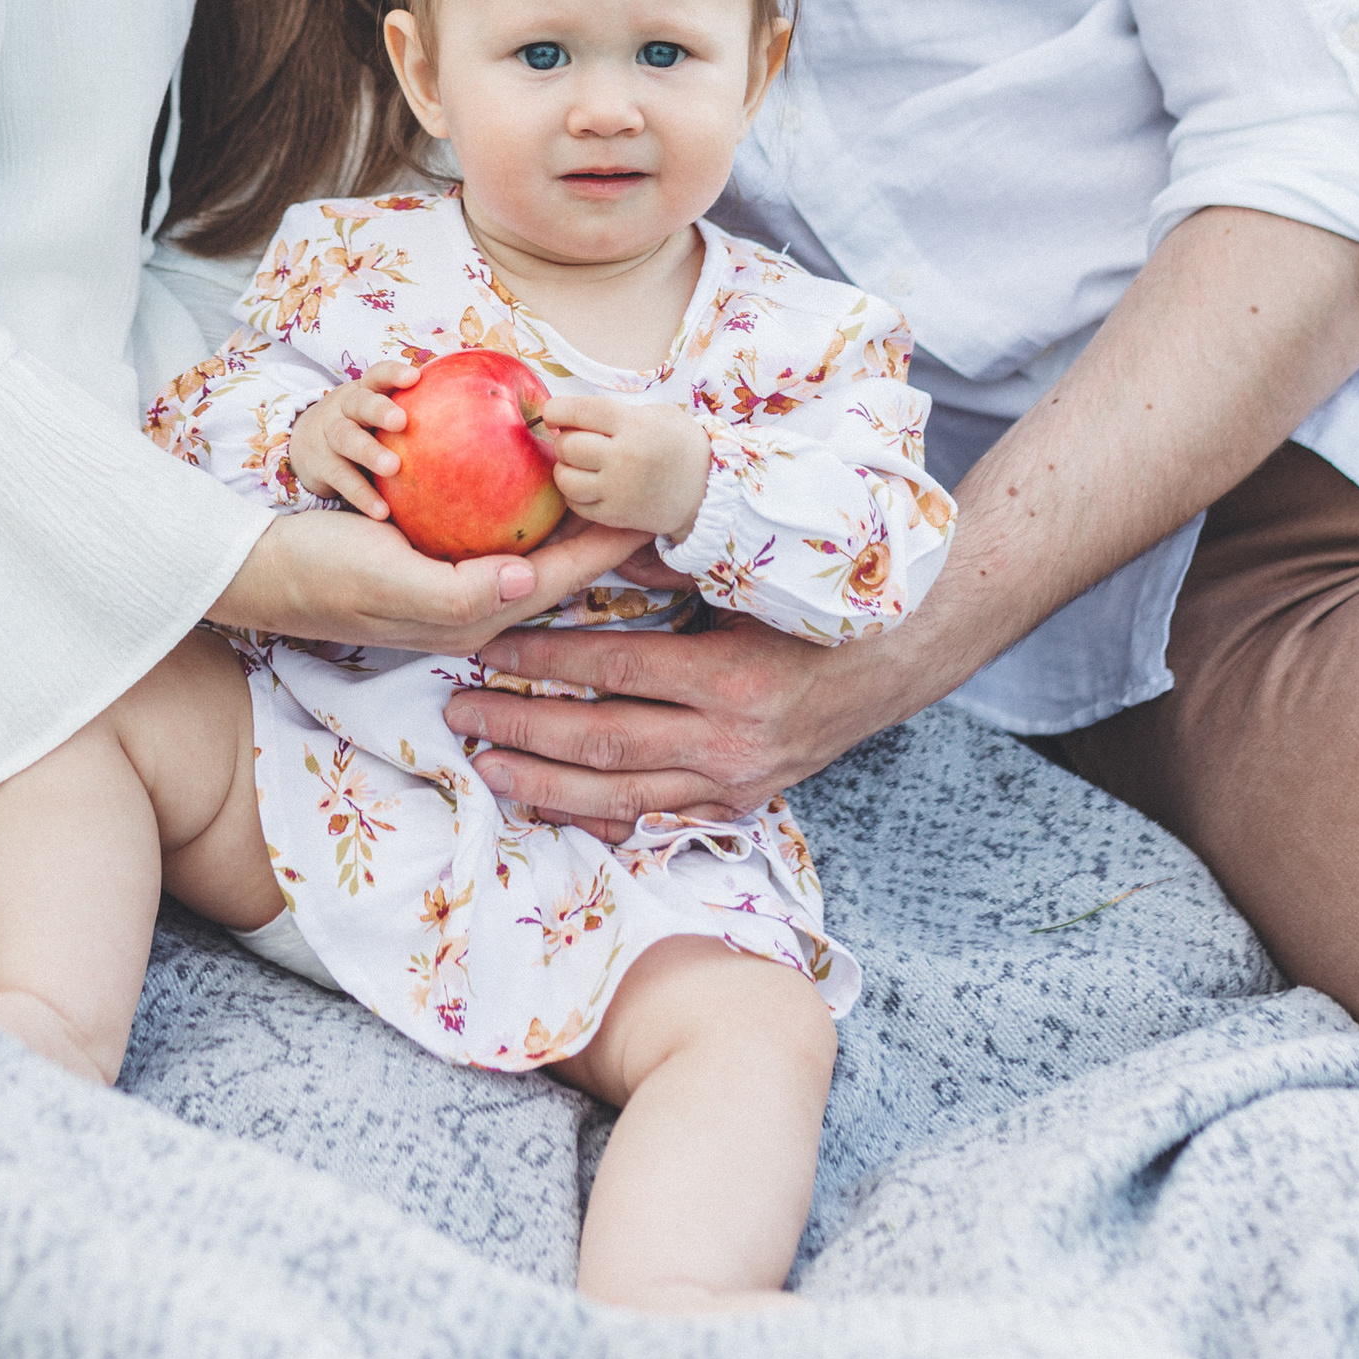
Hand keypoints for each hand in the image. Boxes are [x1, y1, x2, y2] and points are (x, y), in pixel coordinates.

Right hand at [215, 500, 628, 662]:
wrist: (268, 572)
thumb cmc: (327, 574)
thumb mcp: (390, 581)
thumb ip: (460, 590)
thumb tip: (525, 579)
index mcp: (476, 615)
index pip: (563, 579)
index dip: (612, 548)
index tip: (653, 514)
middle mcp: (476, 603)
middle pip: (558, 564)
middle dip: (602, 533)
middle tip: (641, 488)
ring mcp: (457, 583)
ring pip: (532, 548)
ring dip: (570, 518)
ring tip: (603, 479)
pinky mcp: (436, 560)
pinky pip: (496, 532)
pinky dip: (523, 505)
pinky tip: (527, 472)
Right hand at [283, 359, 424, 519]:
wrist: (306, 447)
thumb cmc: (365, 428)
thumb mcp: (380, 412)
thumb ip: (418, 412)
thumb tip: (486, 414)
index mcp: (366, 391)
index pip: (378, 375)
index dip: (394, 374)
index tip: (416, 377)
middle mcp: (346, 409)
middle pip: (360, 403)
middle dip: (380, 409)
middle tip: (402, 422)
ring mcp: (330, 436)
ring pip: (346, 438)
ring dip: (369, 451)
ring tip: (393, 467)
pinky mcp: (322, 466)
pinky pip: (342, 479)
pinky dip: (361, 495)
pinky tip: (382, 512)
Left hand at [447, 599, 962, 838]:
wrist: (898, 664)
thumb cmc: (817, 611)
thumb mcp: (748, 580)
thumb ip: (671, 566)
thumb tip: (590, 540)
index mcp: (729, 676)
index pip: (612, 668)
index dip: (542, 661)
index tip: (486, 648)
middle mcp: (729, 741)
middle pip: (601, 740)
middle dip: (522, 728)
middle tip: (459, 714)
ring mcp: (735, 780)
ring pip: (620, 792)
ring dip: (544, 782)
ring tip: (485, 764)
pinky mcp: (740, 801)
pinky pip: (656, 818)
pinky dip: (598, 816)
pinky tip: (550, 806)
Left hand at [536, 388, 710, 545]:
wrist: (708, 489)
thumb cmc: (678, 444)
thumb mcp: (654, 414)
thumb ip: (613, 413)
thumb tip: (566, 418)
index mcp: (634, 425)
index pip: (579, 411)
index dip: (556, 409)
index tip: (553, 412)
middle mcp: (624, 457)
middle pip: (568, 445)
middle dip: (564, 440)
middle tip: (575, 439)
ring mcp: (619, 490)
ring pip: (566, 478)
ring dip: (565, 469)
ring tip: (580, 464)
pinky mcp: (617, 516)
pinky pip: (576, 504)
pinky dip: (574, 493)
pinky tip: (588, 485)